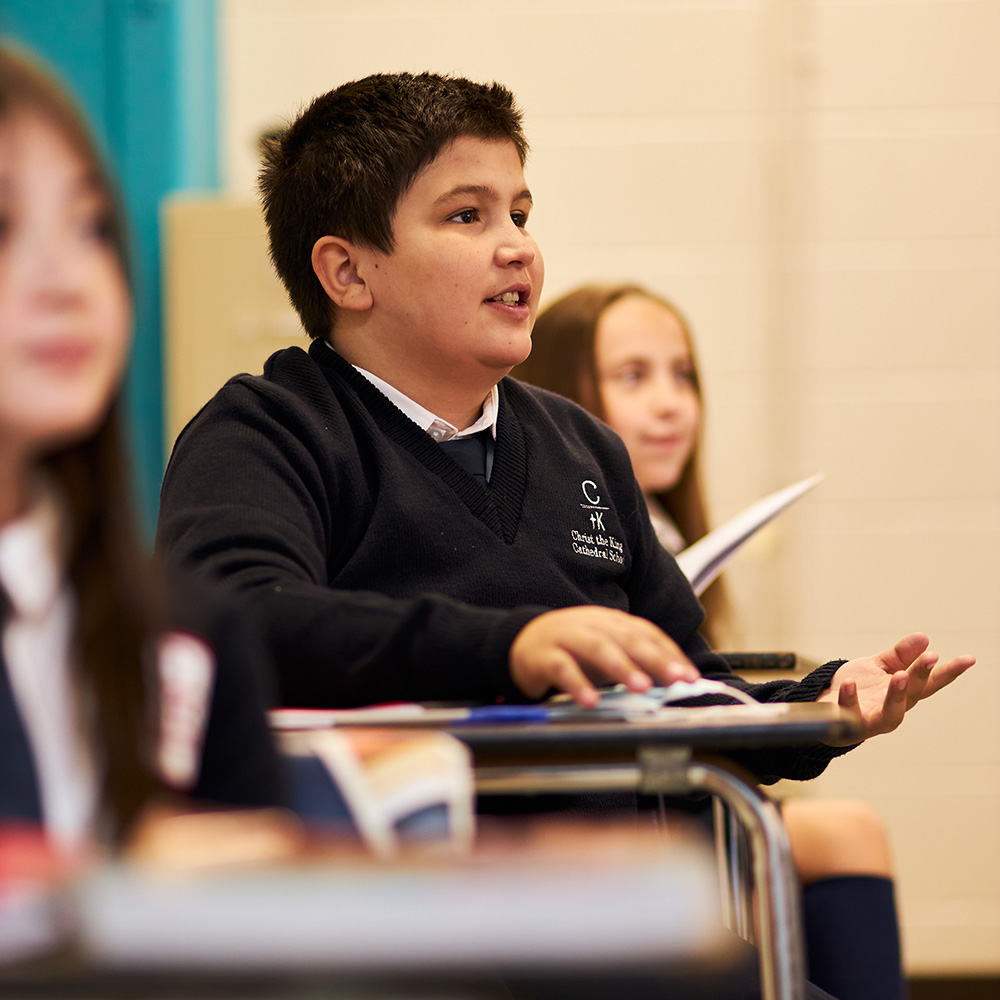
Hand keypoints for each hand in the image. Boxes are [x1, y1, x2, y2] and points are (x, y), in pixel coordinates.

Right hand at [509, 606, 699, 707]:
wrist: (520, 641)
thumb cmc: (572, 650)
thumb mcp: (606, 652)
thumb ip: (635, 662)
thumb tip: (672, 681)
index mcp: (610, 621)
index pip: (646, 632)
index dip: (670, 652)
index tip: (691, 676)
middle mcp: (591, 624)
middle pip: (627, 637)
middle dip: (655, 658)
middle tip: (678, 679)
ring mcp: (566, 636)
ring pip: (597, 647)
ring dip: (621, 667)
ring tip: (642, 687)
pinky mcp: (543, 655)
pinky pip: (562, 668)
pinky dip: (577, 684)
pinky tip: (591, 701)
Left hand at [818, 632, 973, 744]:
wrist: (823, 706)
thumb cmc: (857, 687)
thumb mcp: (878, 666)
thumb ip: (899, 655)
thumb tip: (924, 637)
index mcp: (902, 693)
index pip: (930, 683)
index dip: (949, 672)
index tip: (969, 659)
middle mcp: (892, 710)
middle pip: (913, 695)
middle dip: (922, 676)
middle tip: (931, 657)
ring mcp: (871, 720)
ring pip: (891, 715)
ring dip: (897, 696)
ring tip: (899, 675)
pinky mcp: (847, 725)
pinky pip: (850, 715)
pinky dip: (849, 700)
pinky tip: (850, 684)